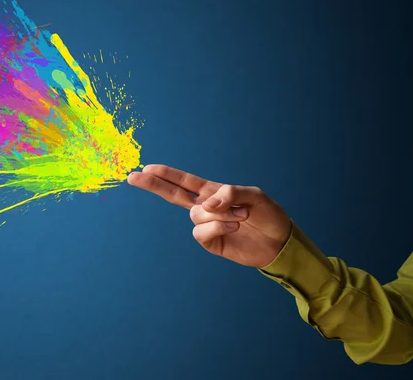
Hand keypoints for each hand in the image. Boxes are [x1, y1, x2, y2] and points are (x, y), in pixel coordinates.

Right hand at [127, 165, 291, 267]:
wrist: (279, 242)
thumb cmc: (268, 215)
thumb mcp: (253, 196)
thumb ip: (229, 193)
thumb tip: (206, 204)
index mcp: (213, 192)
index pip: (184, 181)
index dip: (166, 174)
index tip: (146, 168)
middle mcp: (206, 207)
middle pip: (173, 194)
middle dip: (154, 185)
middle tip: (132, 177)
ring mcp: (207, 225)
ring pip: (196, 215)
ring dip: (219, 213)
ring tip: (242, 216)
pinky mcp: (212, 242)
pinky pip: (202, 232)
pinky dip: (218, 226)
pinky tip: (235, 225)